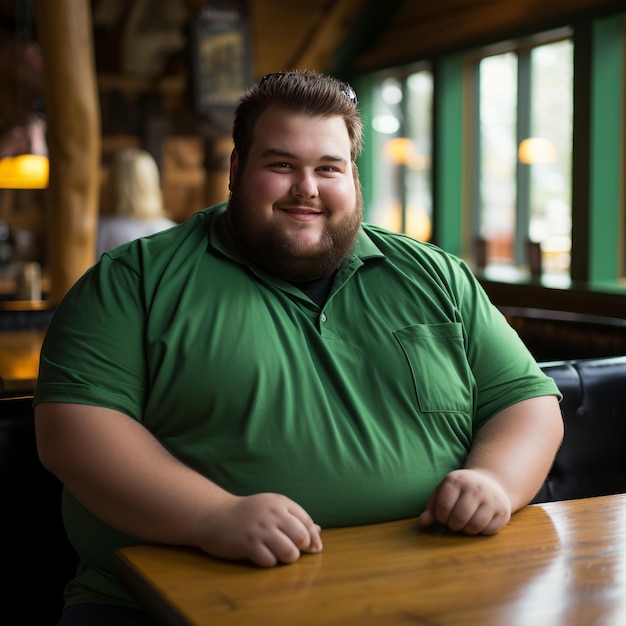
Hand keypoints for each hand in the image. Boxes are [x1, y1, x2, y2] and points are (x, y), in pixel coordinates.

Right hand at [200, 492, 322, 566]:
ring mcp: (260, 529)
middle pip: (302, 538)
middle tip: (291, 550)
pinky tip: (261, 555)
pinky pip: (270, 561)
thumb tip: (318, 530)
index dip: (313, 537)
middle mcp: (272, 514)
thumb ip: (294, 518)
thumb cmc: (247, 513)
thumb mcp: (271, 508)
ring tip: (277, 554)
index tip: (313, 547)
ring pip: (290, 552)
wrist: (214, 515)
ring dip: (287, 558)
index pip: (307, 522)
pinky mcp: (248, 544)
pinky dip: (269, 562)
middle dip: (300, 548)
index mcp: (280, 503)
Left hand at [418, 469, 511, 534]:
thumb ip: (432, 507)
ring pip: (475, 526)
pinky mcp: (503, 511)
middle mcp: (475, 487)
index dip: (441, 517)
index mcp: (456, 480)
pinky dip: (482, 531)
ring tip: (466, 522)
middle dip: (453, 525)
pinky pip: (489, 531)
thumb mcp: (444, 491)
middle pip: (459, 518)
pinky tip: (480, 522)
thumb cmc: (461, 490)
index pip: (443, 506)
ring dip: (467, 530)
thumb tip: (422, 522)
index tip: (444, 516)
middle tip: (455, 522)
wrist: (491, 482)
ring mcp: (491, 499)